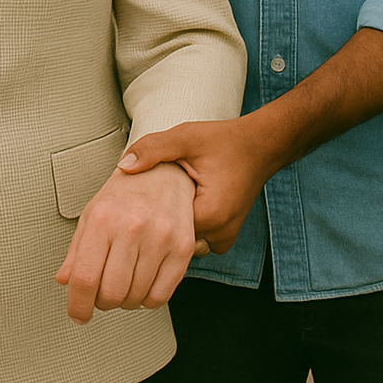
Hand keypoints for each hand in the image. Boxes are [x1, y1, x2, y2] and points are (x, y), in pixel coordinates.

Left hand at [55, 162, 196, 321]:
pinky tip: (143, 283)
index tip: (78, 314)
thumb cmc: (125, 194)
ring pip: (136, 297)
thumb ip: (77, 251)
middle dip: (102, 303)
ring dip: (125, 300)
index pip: (85, 277)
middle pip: (111, 293)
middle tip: (102, 294)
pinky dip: (148, 299)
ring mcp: (160, 238)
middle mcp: (131, 227)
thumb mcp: (91, 215)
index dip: (78, 305)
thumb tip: (64, 280)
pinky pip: (161, 295)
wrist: (163, 172)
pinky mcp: (182, 248)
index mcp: (102, 219)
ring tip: (123, 282)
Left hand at [117, 116, 274, 252]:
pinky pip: (196, 240)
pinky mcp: (225, 235)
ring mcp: (225, 238)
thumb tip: (123, 165)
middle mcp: (219, 234)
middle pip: (172, 242)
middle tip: (144, 201)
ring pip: (184, 245)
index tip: (134, 201)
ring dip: (171, 227)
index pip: (163, 231)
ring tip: (161, 203)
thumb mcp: (184, 138)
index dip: (145, 215)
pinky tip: (177, 207)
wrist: (259, 146)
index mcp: (209, 215)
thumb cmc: (224, 141)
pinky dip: (185, 227)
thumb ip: (153, 150)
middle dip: (156, 224)